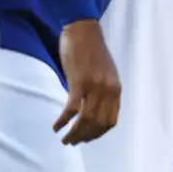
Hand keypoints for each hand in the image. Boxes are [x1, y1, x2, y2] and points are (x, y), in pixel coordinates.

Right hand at [54, 20, 120, 144]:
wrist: (82, 29)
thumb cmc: (91, 50)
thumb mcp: (105, 73)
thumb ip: (103, 92)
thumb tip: (93, 110)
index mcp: (116, 89)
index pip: (110, 121)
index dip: (98, 134)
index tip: (87, 139)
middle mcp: (108, 90)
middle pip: (98, 124)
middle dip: (85, 137)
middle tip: (72, 142)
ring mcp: (94, 87)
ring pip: (86, 120)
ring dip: (74, 133)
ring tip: (64, 140)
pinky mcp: (79, 82)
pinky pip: (71, 109)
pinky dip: (63, 121)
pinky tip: (56, 126)